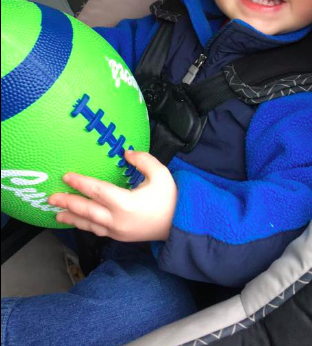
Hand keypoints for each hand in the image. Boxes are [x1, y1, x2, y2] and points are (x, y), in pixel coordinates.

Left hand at [48, 151, 176, 241]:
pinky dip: (84, 225)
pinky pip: (97, 231)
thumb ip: (143, 160)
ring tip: (56, 214)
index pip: (96, 191)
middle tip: (51, 197)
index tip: (66, 177)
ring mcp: (117, 231)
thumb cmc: (171, 198)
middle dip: (67, 203)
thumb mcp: (160, 173)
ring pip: (89, 224)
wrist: (181, 225)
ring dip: (71, 218)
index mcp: (125, 203)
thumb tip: (126, 153)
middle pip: (86, 210)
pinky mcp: (120, 237)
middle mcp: (117, 219)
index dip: (80, 183)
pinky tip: (78, 221)